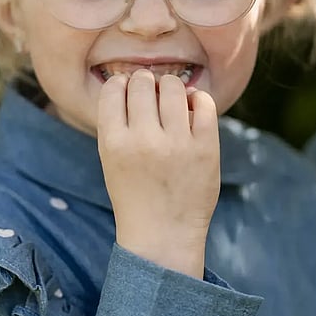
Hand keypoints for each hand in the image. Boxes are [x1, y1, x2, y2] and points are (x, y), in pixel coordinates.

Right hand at [97, 70, 219, 277]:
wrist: (163, 235)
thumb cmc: (134, 196)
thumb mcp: (110, 161)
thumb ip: (117, 124)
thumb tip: (132, 81)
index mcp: (114, 143)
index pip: (113, 89)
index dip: (120, 83)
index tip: (127, 89)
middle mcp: (144, 140)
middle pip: (142, 83)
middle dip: (144, 82)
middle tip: (150, 93)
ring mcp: (177, 143)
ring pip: (173, 87)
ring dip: (170, 87)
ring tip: (171, 99)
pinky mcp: (205, 148)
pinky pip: (204, 104)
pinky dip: (198, 98)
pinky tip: (192, 107)